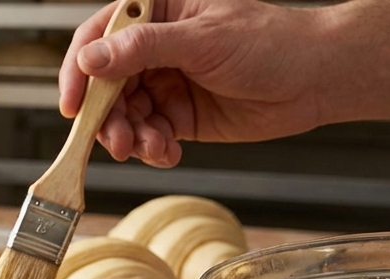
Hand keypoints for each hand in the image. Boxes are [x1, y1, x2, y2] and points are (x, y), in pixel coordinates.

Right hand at [59, 0, 325, 167]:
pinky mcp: (177, 114)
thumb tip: (92, 59)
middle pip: (104, 85)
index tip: (73, 104)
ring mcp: (163, 81)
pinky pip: (147, 135)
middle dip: (107, 117)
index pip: (98, 37)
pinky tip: (168, 152)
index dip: (79, 71)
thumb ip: (143, 48)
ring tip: (149, 148)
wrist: (317, 79)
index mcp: (156, 11)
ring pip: (123, 115)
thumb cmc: (273, 42)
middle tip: (117, 140)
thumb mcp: (203, 39)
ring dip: (130, 137)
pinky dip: (151, 149)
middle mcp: (154, 47)